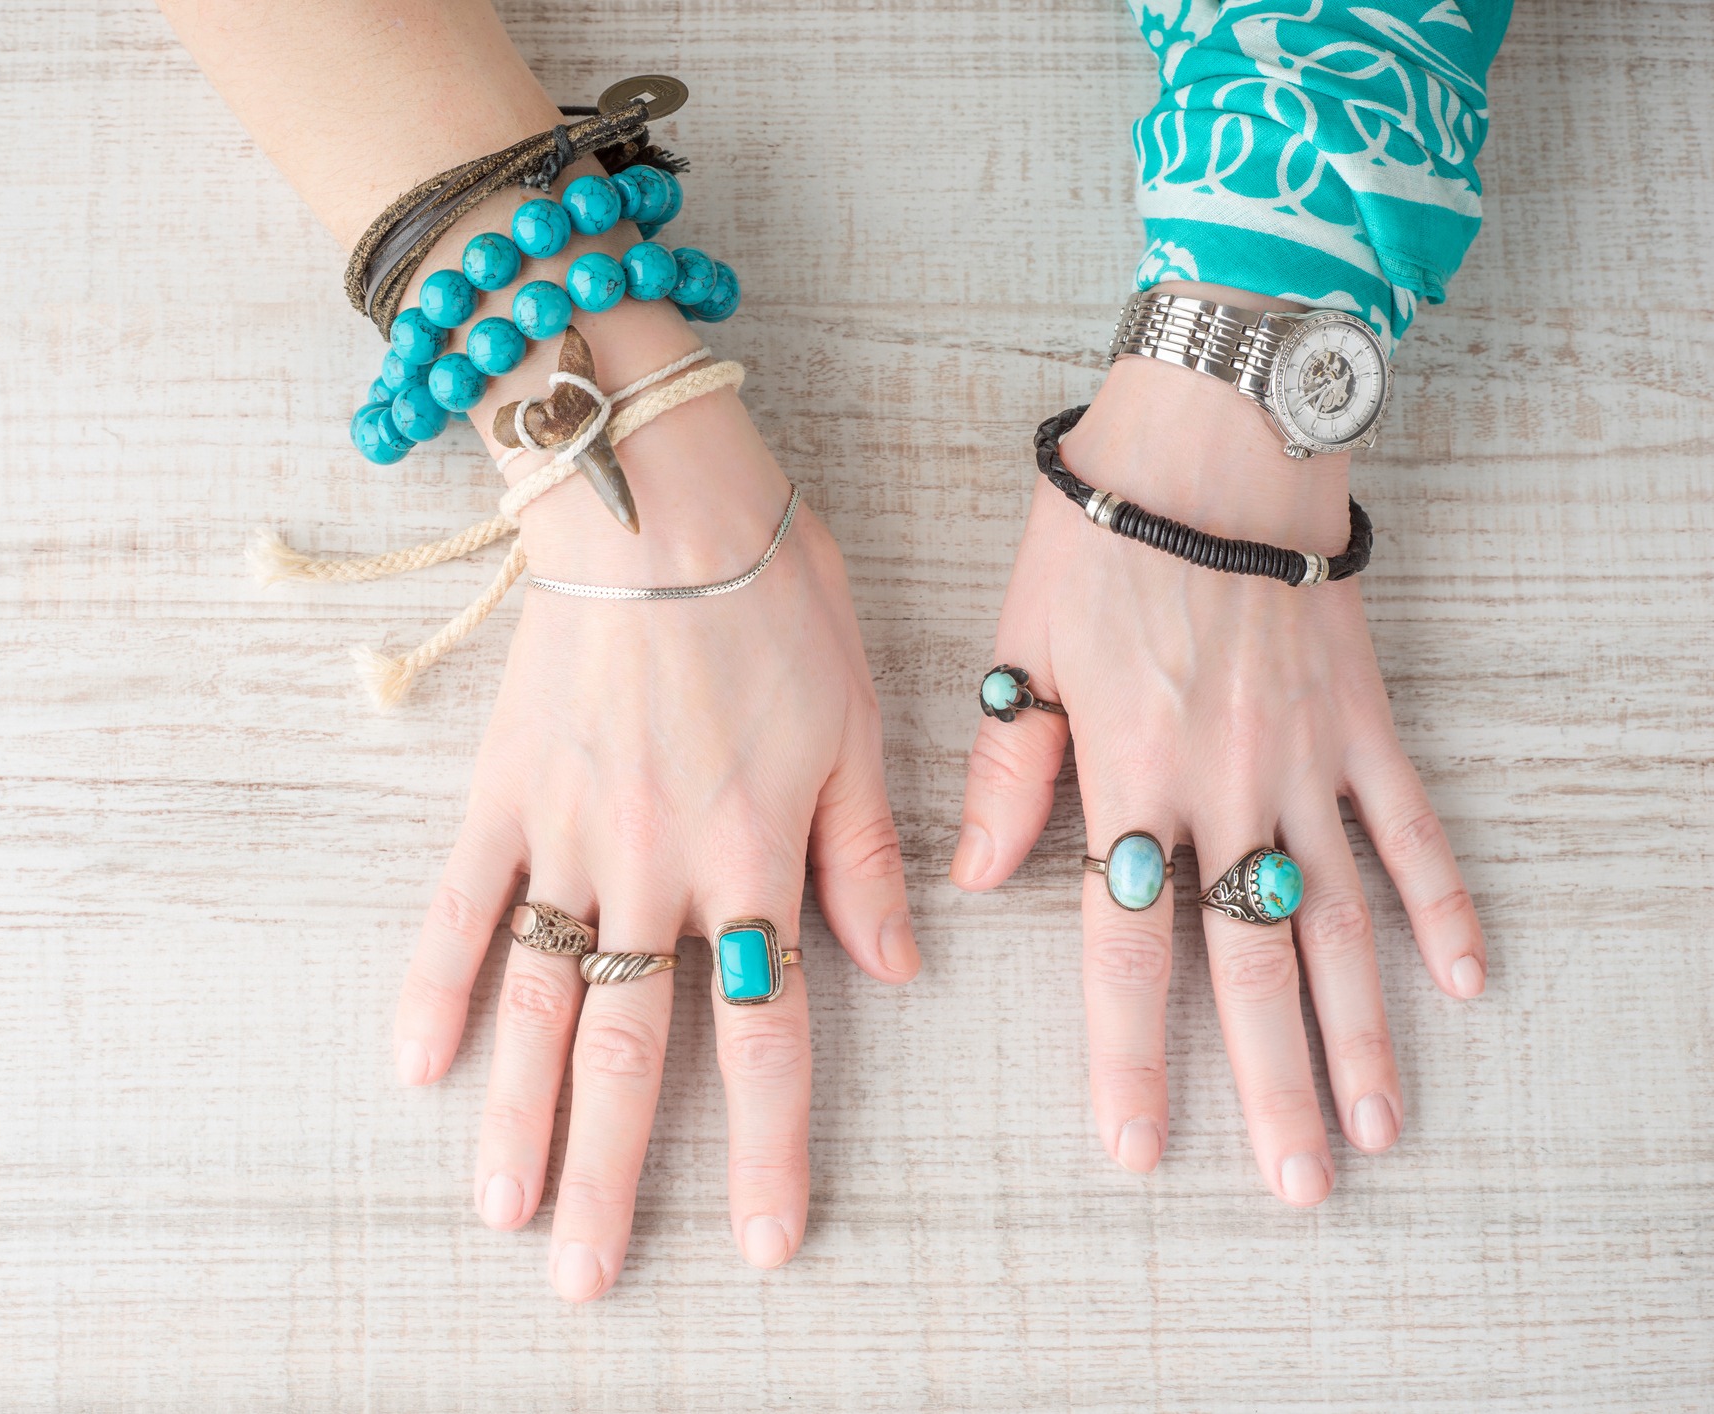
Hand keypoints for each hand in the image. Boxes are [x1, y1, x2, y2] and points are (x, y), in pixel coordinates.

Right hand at [391, 310, 920, 1299]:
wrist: (657, 493)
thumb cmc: (776, 595)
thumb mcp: (859, 721)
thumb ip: (866, 857)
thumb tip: (899, 968)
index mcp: (756, 860)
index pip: (770, 1039)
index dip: (769, 1151)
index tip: (765, 1245)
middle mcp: (657, 873)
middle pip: (635, 1053)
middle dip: (614, 1177)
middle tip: (585, 1281)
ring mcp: (568, 837)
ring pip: (542, 1003)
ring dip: (521, 1117)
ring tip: (502, 1216)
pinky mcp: (502, 792)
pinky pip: (460, 904)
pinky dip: (433, 983)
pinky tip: (413, 1067)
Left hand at [952, 351, 1486, 1204]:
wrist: (1213, 436)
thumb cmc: (1100, 537)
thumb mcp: (1021, 649)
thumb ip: (1002, 772)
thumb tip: (968, 882)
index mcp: (1128, 780)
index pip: (1125, 949)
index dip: (1130, 1055)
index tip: (1139, 1148)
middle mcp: (1226, 790)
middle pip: (1254, 965)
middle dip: (1275, 1087)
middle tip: (1301, 1187)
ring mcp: (1307, 760)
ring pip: (1343, 920)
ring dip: (1366, 1030)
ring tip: (1381, 1126)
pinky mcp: (1364, 719)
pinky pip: (1412, 826)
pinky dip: (1446, 900)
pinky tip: (1469, 978)